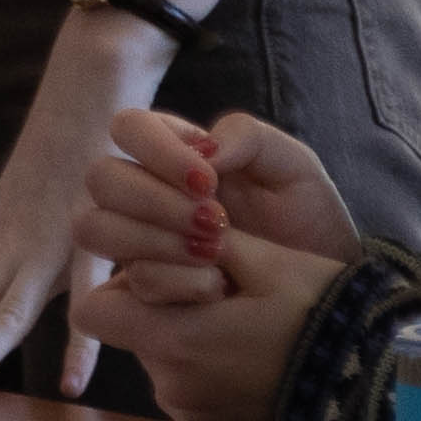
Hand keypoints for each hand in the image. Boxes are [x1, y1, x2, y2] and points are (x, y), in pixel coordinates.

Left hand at [0, 23, 167, 387]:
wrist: (91, 83)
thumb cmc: (66, 149)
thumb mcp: (30, 209)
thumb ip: (18, 250)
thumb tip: (4, 287)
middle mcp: (7, 244)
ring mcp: (46, 238)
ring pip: (6, 305)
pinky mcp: (89, 226)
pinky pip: (85, 291)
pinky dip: (79, 340)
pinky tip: (69, 382)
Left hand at [67, 221, 344, 420]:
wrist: (373, 391)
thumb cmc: (320, 317)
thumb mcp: (267, 262)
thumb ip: (206, 242)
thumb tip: (172, 224)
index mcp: (169, 339)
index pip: (95, 310)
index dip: (124, 283)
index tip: (170, 269)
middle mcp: (169, 385)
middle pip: (135, 334)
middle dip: (163, 307)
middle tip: (218, 291)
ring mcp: (193, 415)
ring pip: (167, 363)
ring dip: (192, 340)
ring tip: (247, 326)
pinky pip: (197, 393)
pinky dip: (214, 373)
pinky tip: (258, 359)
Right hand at [70, 106, 363, 283]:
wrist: (327, 293)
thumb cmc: (307, 222)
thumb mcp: (294, 168)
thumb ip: (250, 138)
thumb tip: (201, 150)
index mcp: (173, 150)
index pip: (128, 127)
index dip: (156, 150)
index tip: (207, 182)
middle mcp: (142, 193)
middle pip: (102, 178)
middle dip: (153, 200)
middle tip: (214, 224)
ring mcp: (135, 243)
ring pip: (94, 228)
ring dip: (148, 241)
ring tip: (212, 256)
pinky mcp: (138, 292)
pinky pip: (119, 285)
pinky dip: (163, 284)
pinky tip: (211, 288)